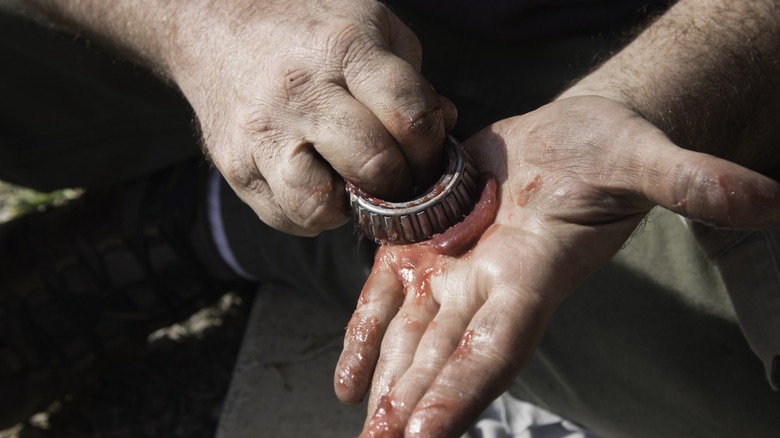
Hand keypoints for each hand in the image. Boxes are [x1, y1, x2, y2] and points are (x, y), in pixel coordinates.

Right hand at [167, 0, 455, 234]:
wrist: (214, 27)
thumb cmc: (306, 29)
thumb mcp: (369, 25)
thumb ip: (411, 79)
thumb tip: (443, 128)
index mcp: (343, 49)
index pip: (409, 116)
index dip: (432, 147)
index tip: (429, 154)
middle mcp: (300, 93)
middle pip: (374, 165)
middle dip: (402, 183)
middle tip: (402, 179)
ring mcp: (262, 134)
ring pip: (320, 206)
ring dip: (350, 208)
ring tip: (353, 186)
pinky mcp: (235, 166)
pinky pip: (286, 217)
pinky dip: (313, 215)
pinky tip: (318, 184)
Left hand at [334, 95, 779, 436]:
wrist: (570, 140)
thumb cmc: (612, 150)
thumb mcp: (647, 158)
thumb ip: (693, 183)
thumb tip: (768, 201)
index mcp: (535, 275)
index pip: (496, 346)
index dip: (462, 389)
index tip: (425, 436)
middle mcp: (489, 285)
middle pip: (445, 356)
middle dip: (411, 407)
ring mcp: (454, 268)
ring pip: (412, 335)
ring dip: (385, 383)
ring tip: (362, 428)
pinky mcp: (427, 243)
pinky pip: (389, 294)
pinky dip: (366, 333)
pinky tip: (348, 379)